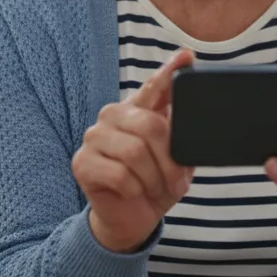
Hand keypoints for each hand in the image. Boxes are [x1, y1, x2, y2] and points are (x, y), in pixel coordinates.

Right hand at [72, 48, 195, 252]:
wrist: (131, 220)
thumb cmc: (154, 183)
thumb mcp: (175, 157)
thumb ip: (180, 132)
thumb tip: (194, 111)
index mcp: (137, 109)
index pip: (154, 86)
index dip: (170, 71)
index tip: (187, 56)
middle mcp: (113, 116)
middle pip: (151, 126)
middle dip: (170, 160)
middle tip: (176, 181)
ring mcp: (94, 137)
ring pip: (135, 153)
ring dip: (153, 178)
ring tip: (154, 188)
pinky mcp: (82, 163)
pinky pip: (120, 175)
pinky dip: (135, 190)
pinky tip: (132, 192)